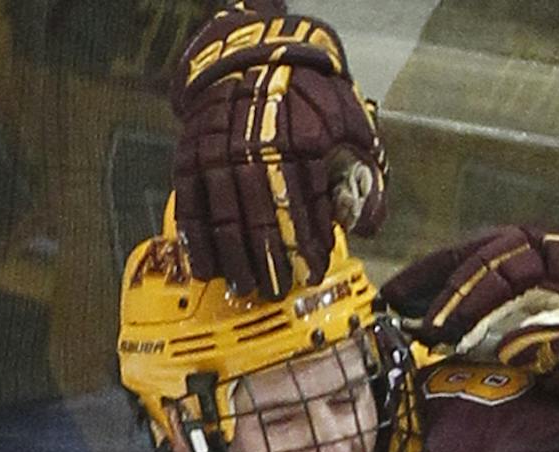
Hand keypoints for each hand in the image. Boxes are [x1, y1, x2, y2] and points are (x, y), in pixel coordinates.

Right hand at [171, 0, 384, 298]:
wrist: (250, 55)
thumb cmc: (306, 95)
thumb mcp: (349, 121)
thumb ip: (365, 173)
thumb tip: (369, 226)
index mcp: (301, 142)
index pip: (305, 206)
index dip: (309, 244)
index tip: (312, 273)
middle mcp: (256, 150)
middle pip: (264, 218)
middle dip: (272, 261)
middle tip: (277, 290)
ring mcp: (218, 156)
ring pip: (226, 219)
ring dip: (237, 260)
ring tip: (246, 289)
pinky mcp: (190, 159)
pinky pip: (190, 209)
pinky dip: (197, 242)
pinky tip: (207, 269)